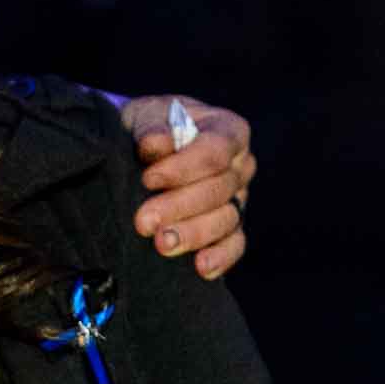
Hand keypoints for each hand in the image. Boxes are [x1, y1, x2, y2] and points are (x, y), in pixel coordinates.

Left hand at [120, 94, 254, 278]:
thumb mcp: (147, 115)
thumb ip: (151, 126)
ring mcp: (239, 197)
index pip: (214, 151)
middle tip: (144, 222)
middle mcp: (240, 165)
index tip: (148, 179)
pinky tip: (201, 268)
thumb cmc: (149, 126)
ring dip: (193, 234)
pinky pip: (235, 244)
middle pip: (217, 190)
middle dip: (178, 207)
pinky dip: (220, 257)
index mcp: (227, 130)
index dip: (182, 168)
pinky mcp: (231, 227)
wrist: (145, 146)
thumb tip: (153, 144)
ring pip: (226, 219)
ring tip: (162, 245)